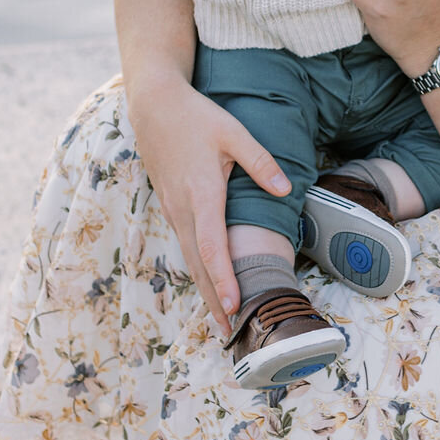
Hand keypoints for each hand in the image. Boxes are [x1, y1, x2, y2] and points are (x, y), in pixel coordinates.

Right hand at [126, 68, 290, 334]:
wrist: (153, 106)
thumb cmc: (197, 117)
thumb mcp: (233, 132)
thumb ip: (260, 162)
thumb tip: (286, 188)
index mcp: (202, 193)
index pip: (213, 246)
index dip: (224, 278)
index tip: (235, 305)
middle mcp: (184, 209)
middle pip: (199, 264)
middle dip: (215, 299)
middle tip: (231, 333)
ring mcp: (174, 210)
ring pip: (190, 258)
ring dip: (205, 290)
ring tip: (222, 321)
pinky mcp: (172, 207)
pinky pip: (186, 246)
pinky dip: (198, 270)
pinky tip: (208, 285)